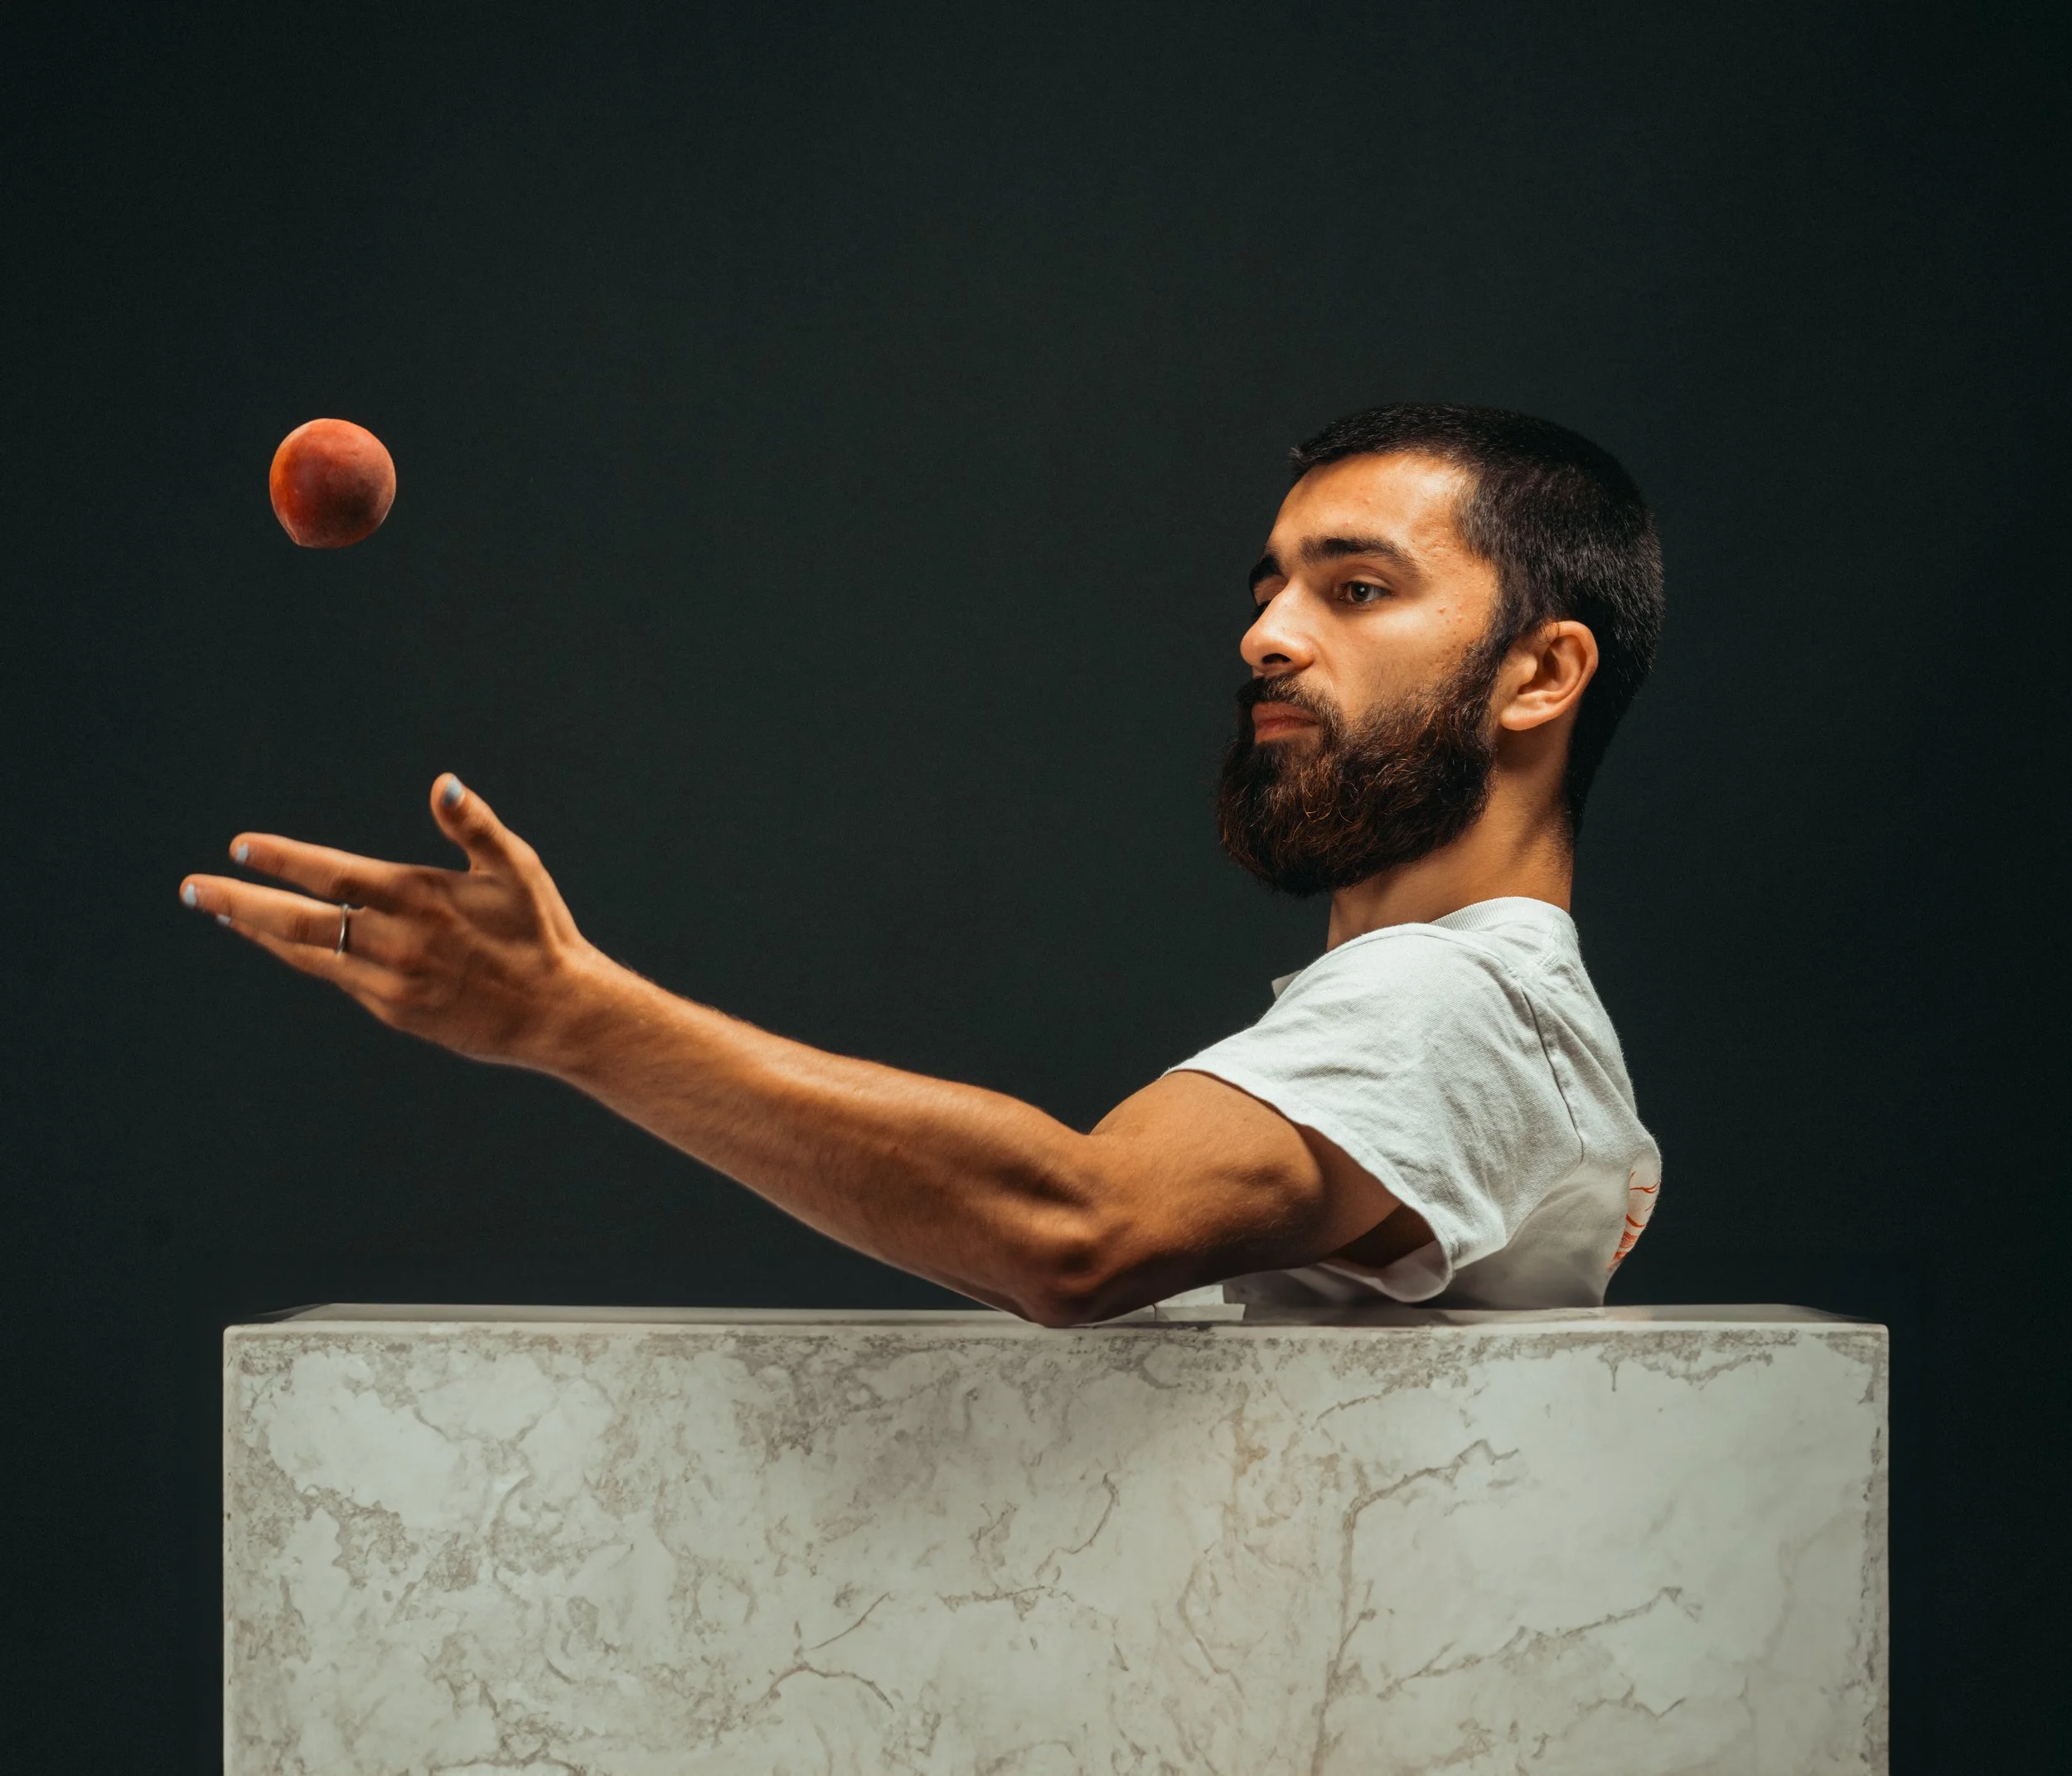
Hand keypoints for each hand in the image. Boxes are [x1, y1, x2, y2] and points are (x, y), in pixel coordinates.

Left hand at [179, 775, 602, 1068]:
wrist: (558, 1013)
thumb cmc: (540, 931)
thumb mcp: (517, 869)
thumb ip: (474, 825)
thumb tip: (443, 783)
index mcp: (421, 899)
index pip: (335, 875)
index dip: (284, 860)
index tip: (241, 845)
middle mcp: (397, 942)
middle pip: (299, 922)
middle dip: (240, 904)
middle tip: (192, 889)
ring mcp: (391, 982)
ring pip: (309, 954)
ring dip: (260, 933)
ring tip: (223, 914)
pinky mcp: (395, 1010)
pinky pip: (339, 978)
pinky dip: (306, 956)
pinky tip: (284, 941)